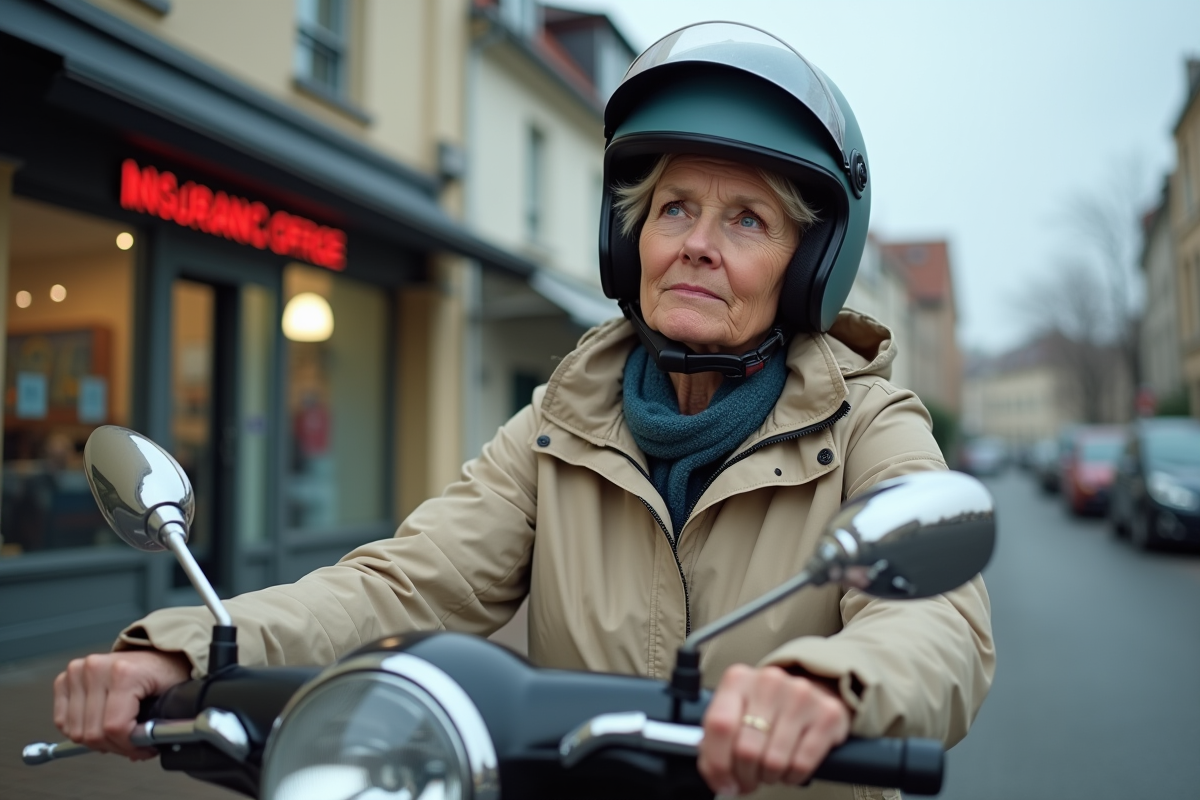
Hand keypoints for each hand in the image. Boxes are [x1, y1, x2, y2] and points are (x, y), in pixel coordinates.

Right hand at [53, 650, 191, 759]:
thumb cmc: (164, 674)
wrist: (155, 655)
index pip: (114, 727)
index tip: (143, 748)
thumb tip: (139, 752)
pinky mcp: (65, 678)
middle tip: (131, 745)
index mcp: (124, 672)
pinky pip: (62, 721)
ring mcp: (78, 672)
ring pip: (76, 731)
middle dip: (115, 746)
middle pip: (93, 733)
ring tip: (117, 734)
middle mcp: (96, 668)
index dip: (129, 746)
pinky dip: (79, 730)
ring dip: (97, 741)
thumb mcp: (169, 697)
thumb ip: (155, 726)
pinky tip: (98, 725)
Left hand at [698, 664, 850, 795]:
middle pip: (747, 749)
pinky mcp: (828, 714)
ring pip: (774, 761)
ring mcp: (800, 695)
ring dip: (769, 776)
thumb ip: (715, 742)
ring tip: (769, 768)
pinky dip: (792, 776)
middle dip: (745, 776)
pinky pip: (802, 764)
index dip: (718, 763)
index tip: (724, 781)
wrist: (810, 693)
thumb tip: (718, 777)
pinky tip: (789, 767)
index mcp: (738, 679)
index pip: (720, 725)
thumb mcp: (735, 714)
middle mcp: (769, 682)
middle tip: (749, 778)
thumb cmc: (766, 709)